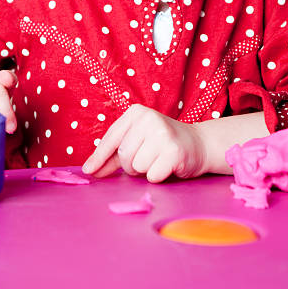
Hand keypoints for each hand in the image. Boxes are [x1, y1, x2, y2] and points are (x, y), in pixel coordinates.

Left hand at [82, 104, 207, 182]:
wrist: (199, 144)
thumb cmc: (162, 144)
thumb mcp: (138, 140)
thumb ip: (113, 154)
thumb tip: (90, 169)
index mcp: (136, 112)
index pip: (111, 138)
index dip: (99, 157)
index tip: (89, 171)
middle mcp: (149, 118)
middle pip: (123, 155)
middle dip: (131, 165)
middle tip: (147, 159)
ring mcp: (162, 133)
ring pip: (137, 166)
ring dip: (145, 170)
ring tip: (158, 160)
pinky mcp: (173, 151)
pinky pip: (152, 175)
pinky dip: (158, 176)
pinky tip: (168, 165)